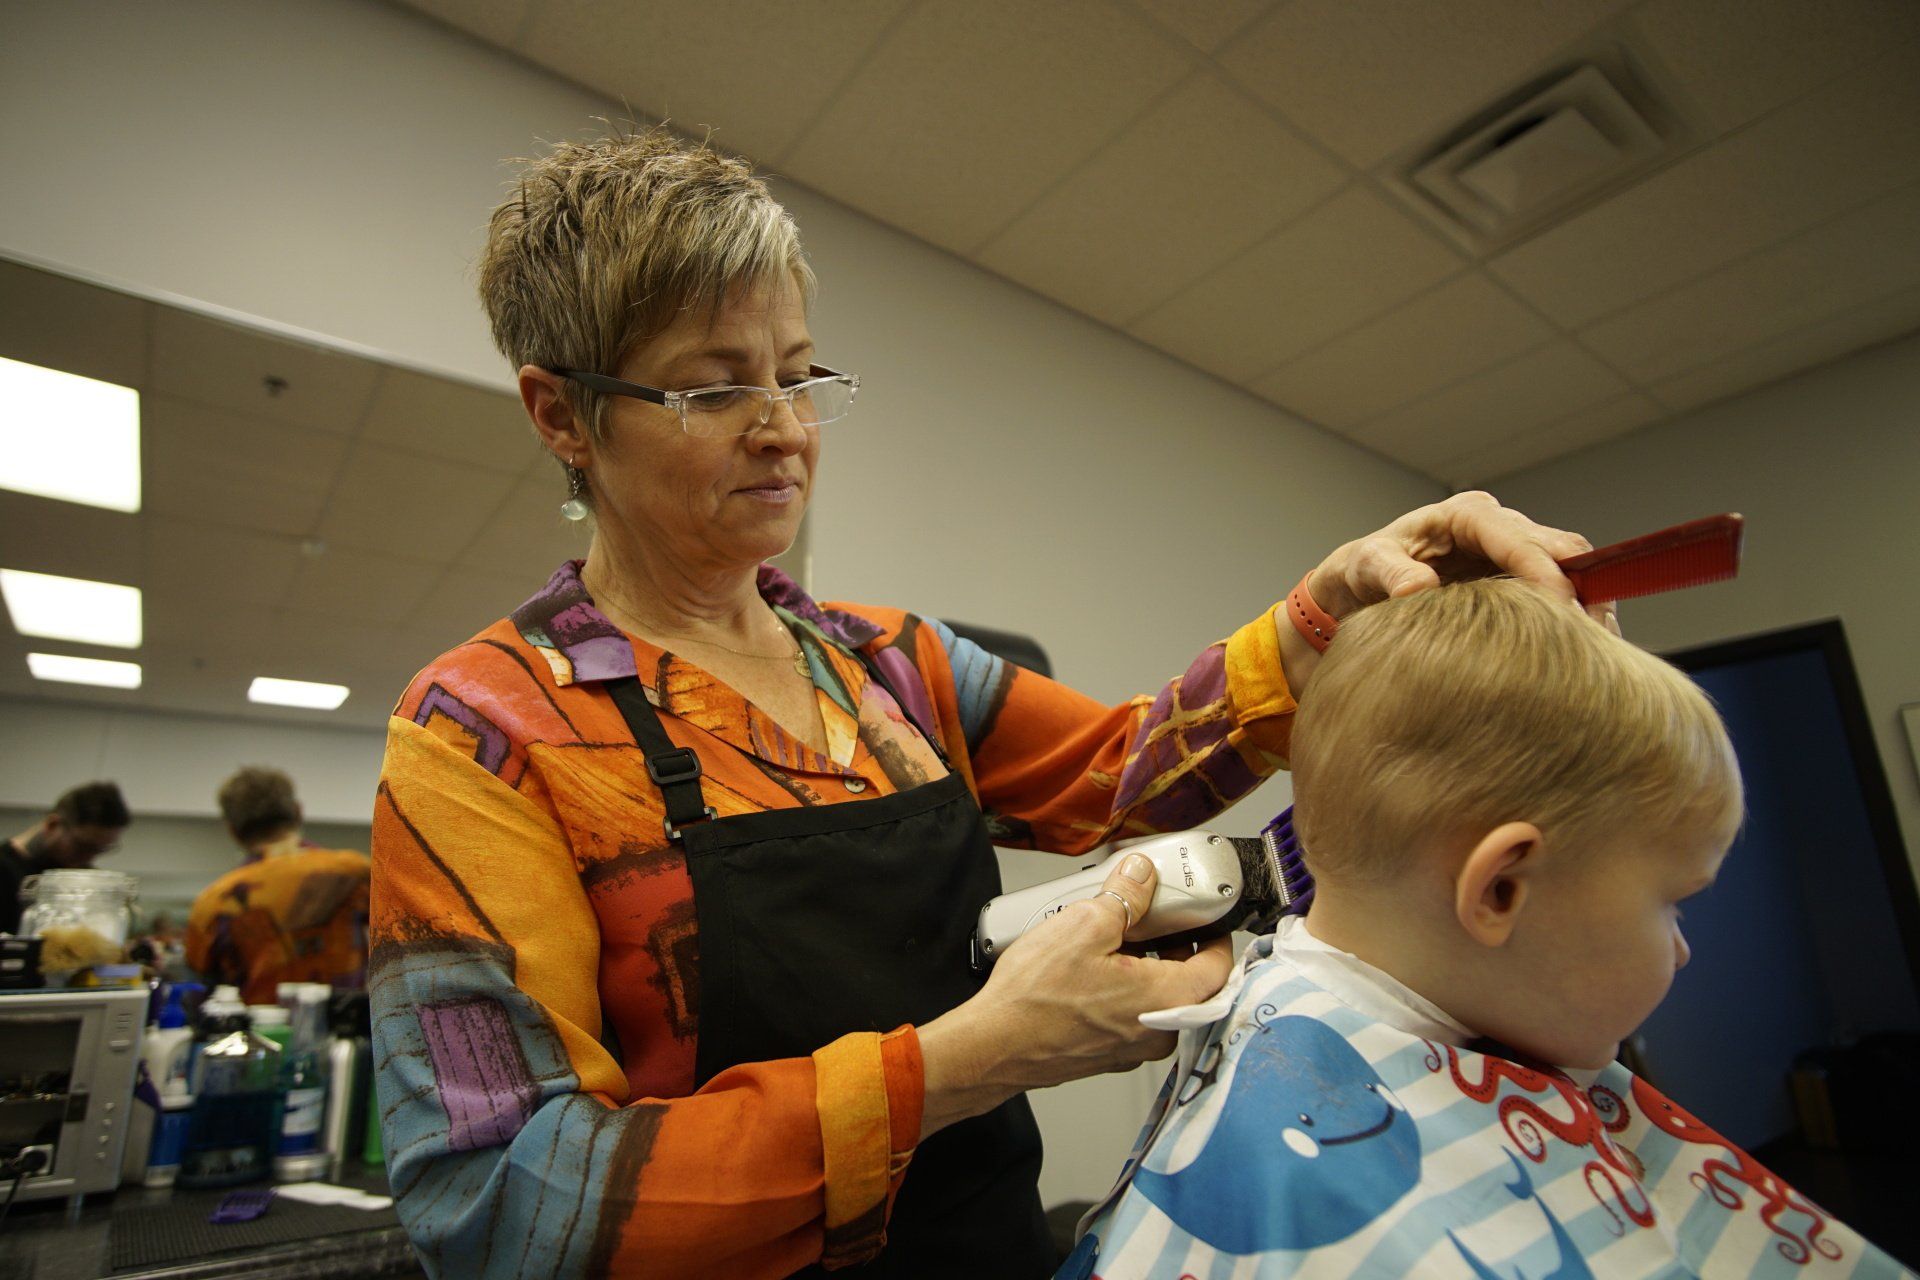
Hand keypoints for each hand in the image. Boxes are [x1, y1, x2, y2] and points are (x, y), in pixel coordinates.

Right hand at [916, 852, 1232, 1140]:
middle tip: (1154, 919)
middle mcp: (1159, 1032)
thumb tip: (1142, 874)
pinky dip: (1123, 992)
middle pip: (1190, 984)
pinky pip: (1132, 1017)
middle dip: (1176, 947)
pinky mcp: (1108, 1054)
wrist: (994, 1046)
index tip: (1203, 915)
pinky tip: (1092, 972)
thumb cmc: (1035, 999)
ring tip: (1113, 941)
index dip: (1215, 934)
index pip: (1219, 966)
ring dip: (1147, 968)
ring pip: (1158, 1000)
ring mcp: (1133, 1048)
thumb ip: (1126, 895)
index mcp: (1168, 1000)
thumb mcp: (1085, 924)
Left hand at [1309, 491, 1617, 632]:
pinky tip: (1579, 653)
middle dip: (1580, 590)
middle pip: (1561, 549)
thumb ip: (1390, 573)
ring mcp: (1513, 552)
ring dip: (1588, 608)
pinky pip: (1562, 594)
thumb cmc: (1362, 573)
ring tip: (1594, 652)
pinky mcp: (1519, 580)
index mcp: (1466, 515)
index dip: (1545, 571)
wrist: (1358, 591)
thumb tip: (1419, 587)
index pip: (1520, 537)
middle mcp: (1498, 526)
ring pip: (1572, 570)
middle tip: (1590, 640)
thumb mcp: (1366, 567)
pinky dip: (1576, 620)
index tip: (1560, 610)